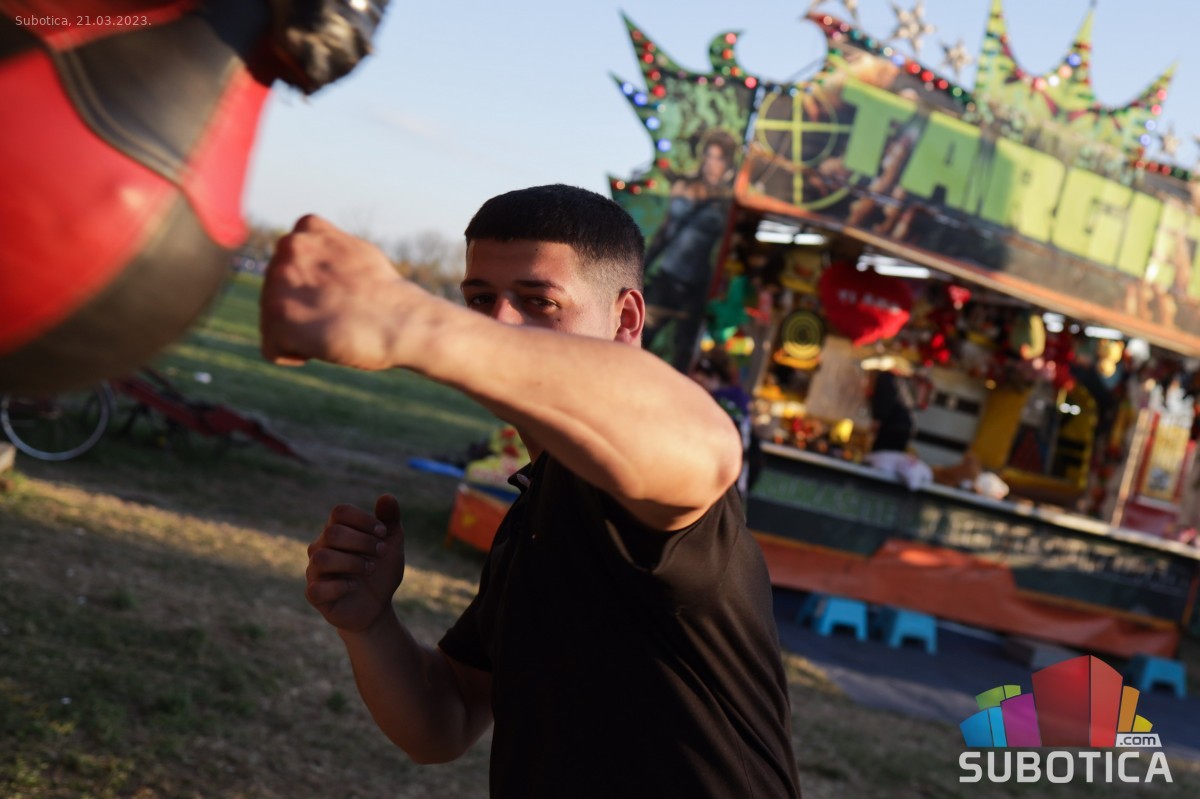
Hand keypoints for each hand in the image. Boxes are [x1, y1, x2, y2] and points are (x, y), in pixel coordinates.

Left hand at [260, 215, 424, 370]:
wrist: (402, 321)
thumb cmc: (386, 294)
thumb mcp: (355, 252)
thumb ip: (324, 250)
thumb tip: (306, 251)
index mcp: (304, 230)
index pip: (288, 268)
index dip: (312, 289)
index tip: (341, 295)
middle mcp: (286, 249)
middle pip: (276, 295)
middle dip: (303, 310)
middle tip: (339, 314)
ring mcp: (278, 283)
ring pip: (273, 321)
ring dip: (300, 332)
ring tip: (333, 326)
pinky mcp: (277, 319)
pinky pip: (273, 349)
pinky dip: (296, 355)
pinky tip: (324, 346)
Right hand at [305, 495, 406, 632]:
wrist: (378, 605)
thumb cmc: (380, 570)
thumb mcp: (391, 543)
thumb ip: (390, 520)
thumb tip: (387, 496)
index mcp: (337, 530)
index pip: (340, 511)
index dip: (364, 519)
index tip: (383, 533)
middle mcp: (320, 547)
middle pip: (332, 532)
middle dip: (363, 541)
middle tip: (381, 552)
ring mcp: (315, 571)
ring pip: (322, 557)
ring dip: (353, 562)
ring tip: (371, 568)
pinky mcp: (315, 595)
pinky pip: (316, 588)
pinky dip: (340, 586)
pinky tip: (355, 586)